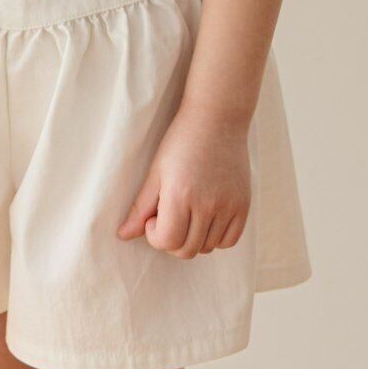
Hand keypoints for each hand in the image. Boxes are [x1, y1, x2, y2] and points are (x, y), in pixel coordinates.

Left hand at [116, 101, 251, 257]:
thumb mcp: (156, 171)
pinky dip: (216, 237)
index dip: (155, 235)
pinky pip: (230, 241)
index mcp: (180, 195)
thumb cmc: (181, 141)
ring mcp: (228, 206)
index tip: (154, 216)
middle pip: (187, 250)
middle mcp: (207, 205)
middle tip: (169, 216)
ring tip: (188, 211)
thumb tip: (123, 235)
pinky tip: (207, 217)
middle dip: (171, 240)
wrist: (216, 118)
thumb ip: (140, 207)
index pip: (167, 242)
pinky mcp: (244, 205)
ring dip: (193, 238)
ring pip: (207, 247)